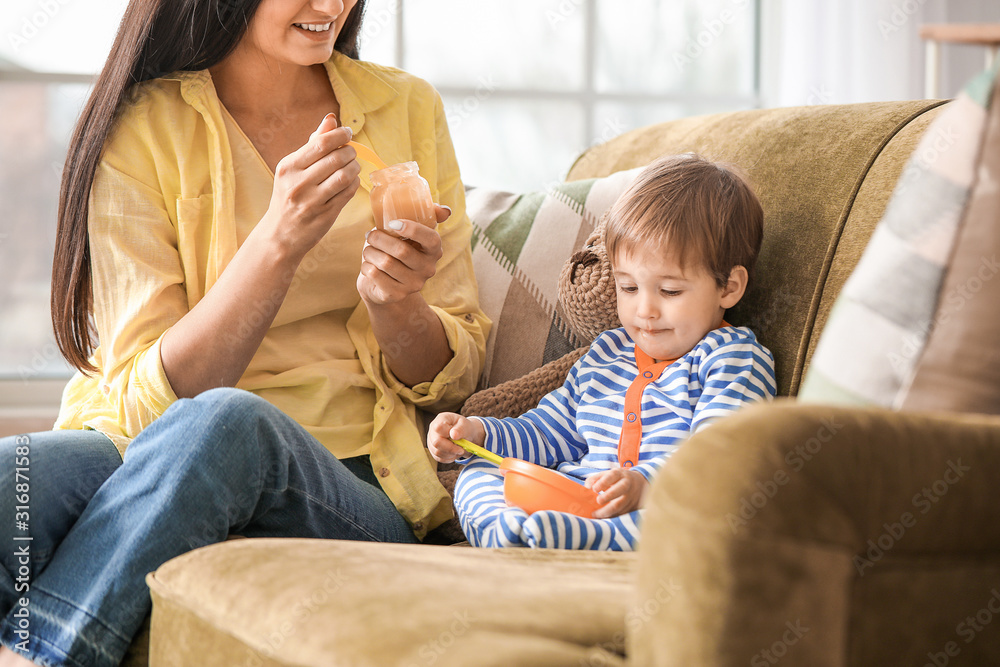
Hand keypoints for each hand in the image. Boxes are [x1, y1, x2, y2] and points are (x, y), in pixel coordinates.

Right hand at [258, 114, 359, 259]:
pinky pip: (348, 192)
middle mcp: (298, 183)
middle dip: (350, 151)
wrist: (280, 233)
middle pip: (336, 158)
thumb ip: (313, 144)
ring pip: (345, 175)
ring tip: (352, 166)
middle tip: (351, 152)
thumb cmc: (289, 195)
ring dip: (355, 167)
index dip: (340, 135)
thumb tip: (332, 120)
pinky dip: (354, 183)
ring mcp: (312, 201)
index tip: (347, 133)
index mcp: (288, 167)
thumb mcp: (293, 169)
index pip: (321, 143)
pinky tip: (351, 181)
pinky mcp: (325, 215)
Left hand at [357, 205, 450, 305]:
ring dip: (370, 252)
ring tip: (368, 249)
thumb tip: (444, 210)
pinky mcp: (396, 295)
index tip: (392, 223)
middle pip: (402, 251)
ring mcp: (413, 284)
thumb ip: (427, 216)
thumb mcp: (411, 233)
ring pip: (385, 262)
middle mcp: (428, 269)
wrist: (384, 285)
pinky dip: (366, 266)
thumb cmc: (397, 250)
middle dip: (379, 238)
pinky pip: (375, 275)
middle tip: (370, 235)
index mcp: (434, 251)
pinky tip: (368, 265)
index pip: (432, 239)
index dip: (412, 229)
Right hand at [428, 412, 485, 463]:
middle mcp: (433, 429)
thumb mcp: (466, 425)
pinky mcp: (433, 449)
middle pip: (436, 442)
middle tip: (461, 450)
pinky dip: (448, 458)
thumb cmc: (465, 428)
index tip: (458, 438)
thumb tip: (453, 435)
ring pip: (437, 452)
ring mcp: (431, 440)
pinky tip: (454, 454)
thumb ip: (460, 429)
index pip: (438, 428)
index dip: (447, 435)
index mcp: (441, 419)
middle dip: (451, 449)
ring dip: (451, 454)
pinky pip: (438, 458)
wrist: (464, 435)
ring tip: (459, 450)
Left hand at [585, 467, 648, 518]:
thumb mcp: (608, 475)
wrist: (640, 484)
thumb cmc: (618, 479)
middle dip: (608, 496)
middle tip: (598, 501)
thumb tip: (587, 487)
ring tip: (595, 514)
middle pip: (620, 489)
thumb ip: (595, 479)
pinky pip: (622, 513)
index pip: (612, 476)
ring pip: (620, 505)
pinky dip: (611, 516)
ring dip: (607, 511)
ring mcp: (631, 496)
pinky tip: (603, 517)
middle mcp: (627, 484)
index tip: (594, 489)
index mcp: (619, 474)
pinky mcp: (633, 506)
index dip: (603, 482)